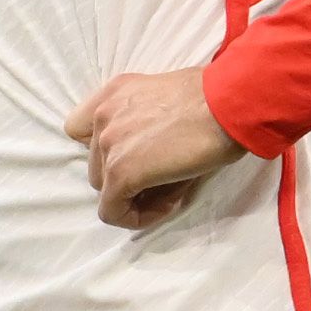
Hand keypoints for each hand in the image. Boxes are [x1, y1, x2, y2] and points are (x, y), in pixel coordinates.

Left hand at [64, 68, 242, 228]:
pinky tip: (168, 206)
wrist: (230, 103)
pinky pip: (113, 211)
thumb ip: (148, 122)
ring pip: (105, 189)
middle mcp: (103, 116)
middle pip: (96, 165)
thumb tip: (156, 161)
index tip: (140, 156)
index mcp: (113, 94)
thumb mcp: (170, 98)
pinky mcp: (122, 172)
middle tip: (165, 179)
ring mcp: (109, 145)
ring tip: (171, 190)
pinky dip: (136, 216)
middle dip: (126, 177)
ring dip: (133, 195)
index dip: (106, 150)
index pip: (80, 129)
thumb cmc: (217, 98)